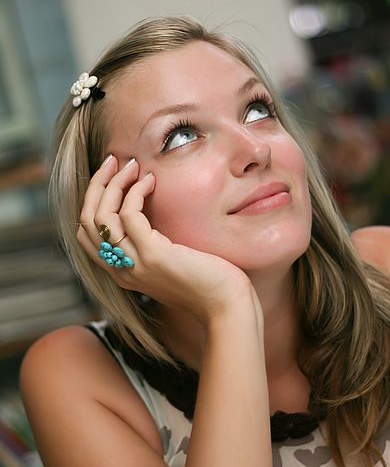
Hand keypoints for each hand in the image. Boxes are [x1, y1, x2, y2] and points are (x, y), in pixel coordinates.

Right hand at [77, 156, 257, 325]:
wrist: (226, 306)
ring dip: (115, 183)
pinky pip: (129, 214)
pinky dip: (136, 191)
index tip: (111, 177)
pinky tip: (151, 181)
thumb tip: (148, 218)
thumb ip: (152, 248)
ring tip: (133, 166)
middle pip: (87, 221)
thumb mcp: (170, 264)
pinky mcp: (153, 255)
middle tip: (113, 161)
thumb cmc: (207, 282)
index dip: (93, 201)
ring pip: (102, 216)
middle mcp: (121, 271)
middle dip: (96, 185)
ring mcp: (134, 264)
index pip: (86, 234)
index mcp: (122, 273)